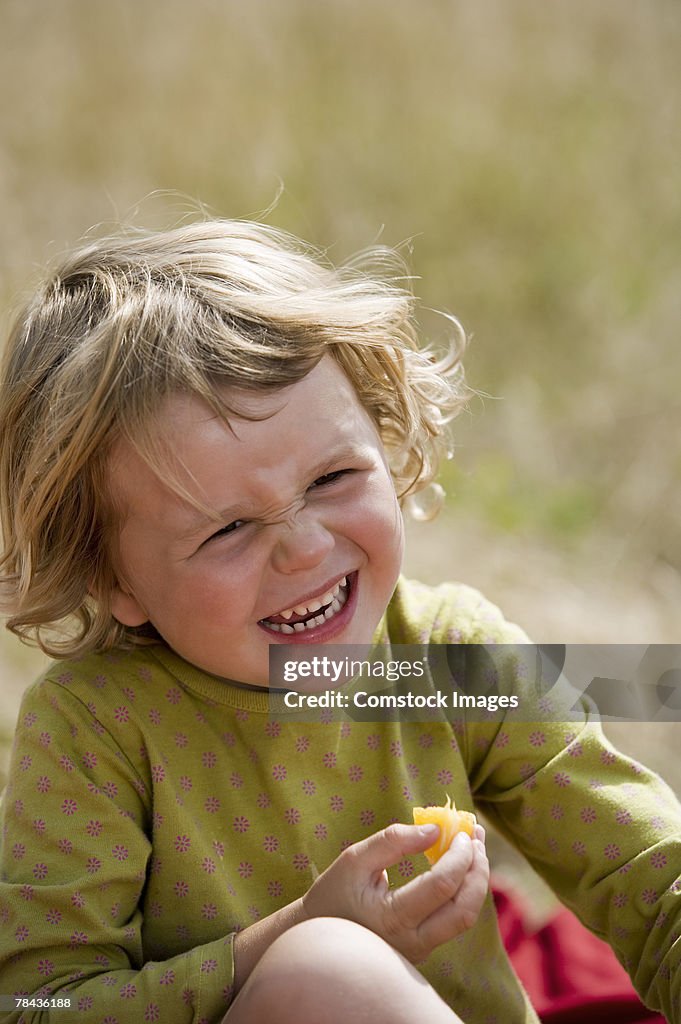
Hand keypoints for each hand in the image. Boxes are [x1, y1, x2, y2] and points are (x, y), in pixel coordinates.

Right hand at [301, 822, 488, 962]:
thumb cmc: (334, 894)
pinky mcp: (423, 950)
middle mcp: (411, 943)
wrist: (319, 939)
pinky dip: (463, 891)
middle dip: (478, 870)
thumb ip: (394, 841)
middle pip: (464, 910)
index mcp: (392, 920)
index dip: (459, 856)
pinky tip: (458, 865)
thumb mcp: (355, 859)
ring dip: (475, 881)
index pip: (441, 887)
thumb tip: (436, 829)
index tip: (463, 830)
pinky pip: (453, 920)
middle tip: (476, 837)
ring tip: (474, 848)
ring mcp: (419, 951)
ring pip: (464, 919)